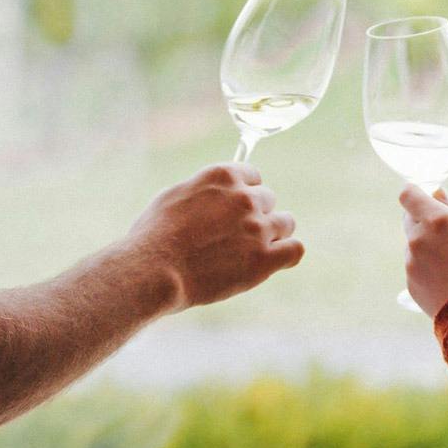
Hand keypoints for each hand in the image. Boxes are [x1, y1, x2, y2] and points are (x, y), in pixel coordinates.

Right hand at [128, 163, 303, 310]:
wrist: (152, 271)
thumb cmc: (153, 236)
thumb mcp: (174, 196)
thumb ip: (204, 190)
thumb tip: (215, 193)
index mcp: (223, 176)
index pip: (253, 176)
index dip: (244, 194)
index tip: (234, 210)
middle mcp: (245, 197)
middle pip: (269, 199)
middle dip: (255, 216)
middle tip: (234, 237)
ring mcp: (258, 228)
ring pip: (286, 223)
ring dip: (273, 234)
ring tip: (251, 251)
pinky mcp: (264, 259)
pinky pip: (295, 250)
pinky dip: (287, 255)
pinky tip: (274, 262)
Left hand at [399, 186, 447, 317]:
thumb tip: (437, 194)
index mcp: (437, 221)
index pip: (409, 195)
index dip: (416, 193)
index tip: (426, 197)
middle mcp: (418, 240)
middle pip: (409, 218)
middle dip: (425, 220)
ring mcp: (411, 263)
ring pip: (413, 244)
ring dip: (427, 245)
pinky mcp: (411, 283)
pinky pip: (415, 265)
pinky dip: (427, 266)